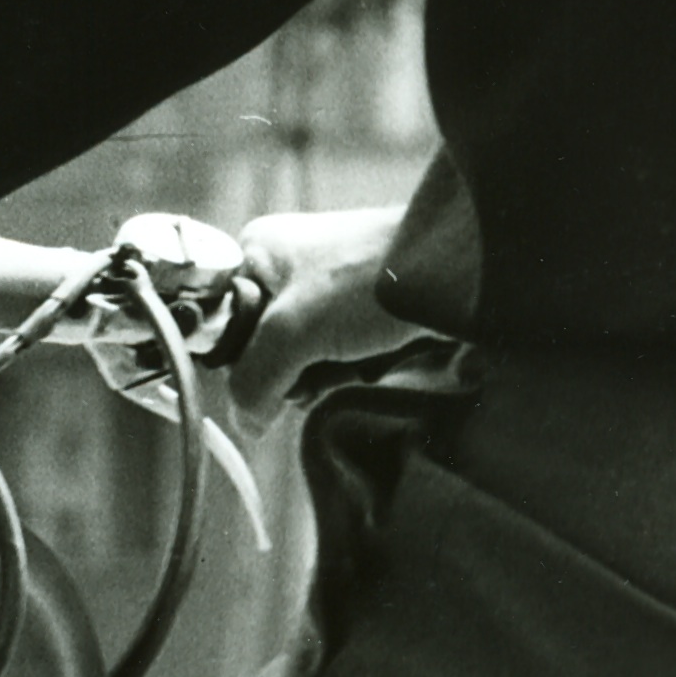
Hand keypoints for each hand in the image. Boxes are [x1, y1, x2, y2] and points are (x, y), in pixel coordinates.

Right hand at [223, 206, 422, 429]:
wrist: (452, 268)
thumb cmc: (368, 281)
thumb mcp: (293, 332)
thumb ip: (255, 380)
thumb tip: (247, 423)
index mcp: (257, 252)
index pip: (223, 322)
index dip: (243, 358)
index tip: (271, 374)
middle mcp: (287, 265)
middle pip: (266, 346)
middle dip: (294, 371)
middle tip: (321, 366)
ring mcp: (327, 285)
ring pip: (305, 356)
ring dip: (329, 372)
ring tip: (356, 360)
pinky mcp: (363, 306)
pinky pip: (340, 353)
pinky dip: (355, 366)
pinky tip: (375, 361)